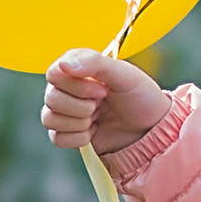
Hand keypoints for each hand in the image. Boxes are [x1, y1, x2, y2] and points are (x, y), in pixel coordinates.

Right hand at [42, 47, 169, 156]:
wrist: (151, 129)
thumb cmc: (140, 96)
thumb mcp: (124, 74)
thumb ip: (94, 63)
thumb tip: (63, 65)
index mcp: (76, 67)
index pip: (54, 74)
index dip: (77, 86)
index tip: (102, 90)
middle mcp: (66, 88)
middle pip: (51, 98)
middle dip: (81, 106)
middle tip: (103, 104)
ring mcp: (66, 111)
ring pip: (50, 119)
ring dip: (80, 122)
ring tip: (99, 117)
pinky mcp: (68, 133)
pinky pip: (57, 138)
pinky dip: (78, 138)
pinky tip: (94, 131)